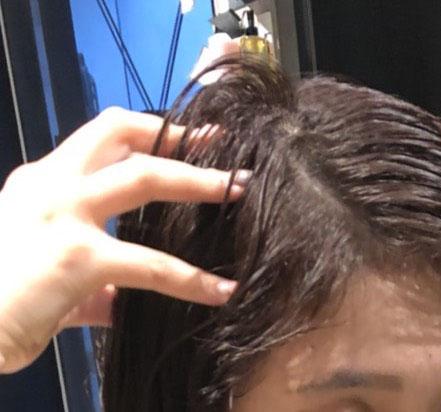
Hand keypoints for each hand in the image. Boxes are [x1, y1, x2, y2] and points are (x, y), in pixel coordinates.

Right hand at [0, 108, 247, 373]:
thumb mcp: (40, 264)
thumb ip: (88, 274)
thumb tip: (120, 299)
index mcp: (43, 180)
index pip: (102, 137)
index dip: (150, 130)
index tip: (191, 134)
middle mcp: (52, 185)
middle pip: (124, 137)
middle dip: (178, 138)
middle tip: (222, 143)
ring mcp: (64, 216)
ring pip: (145, 179)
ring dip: (200, 182)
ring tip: (239, 191)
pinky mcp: (78, 258)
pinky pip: (150, 264)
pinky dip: (191, 279)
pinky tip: (222, 290)